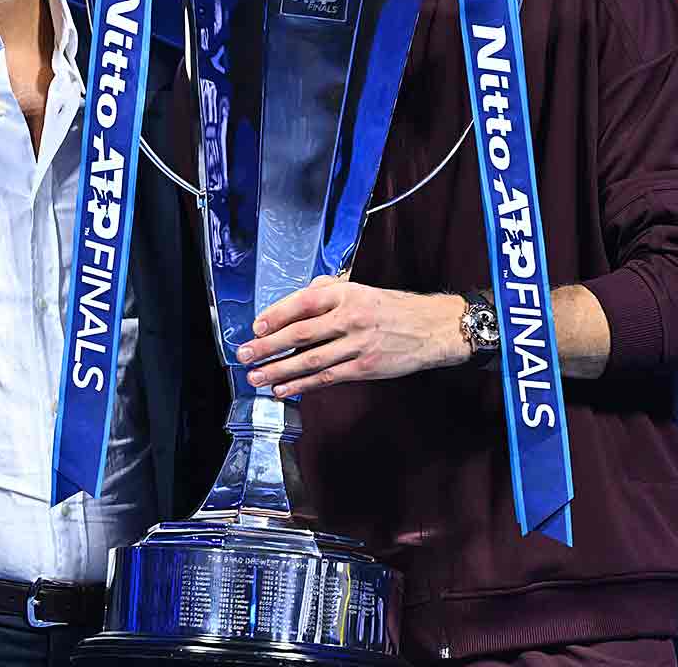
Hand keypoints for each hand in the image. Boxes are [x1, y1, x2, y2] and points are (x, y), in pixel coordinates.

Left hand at [235, 276, 470, 396]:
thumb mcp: (362, 289)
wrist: (433, 328)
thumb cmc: (394, 308)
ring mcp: (358, 344)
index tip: (256, 326)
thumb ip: (329, 290)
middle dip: (267, 346)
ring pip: (310, 360)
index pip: (303, 302)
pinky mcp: (365, 367)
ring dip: (279, 370)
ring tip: (256, 376)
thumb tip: (297, 299)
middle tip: (244, 354)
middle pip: (300, 333)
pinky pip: (327, 378)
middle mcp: (350, 316)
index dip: (275, 315)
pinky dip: (302, 385)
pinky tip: (283, 389)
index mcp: (347, 293)